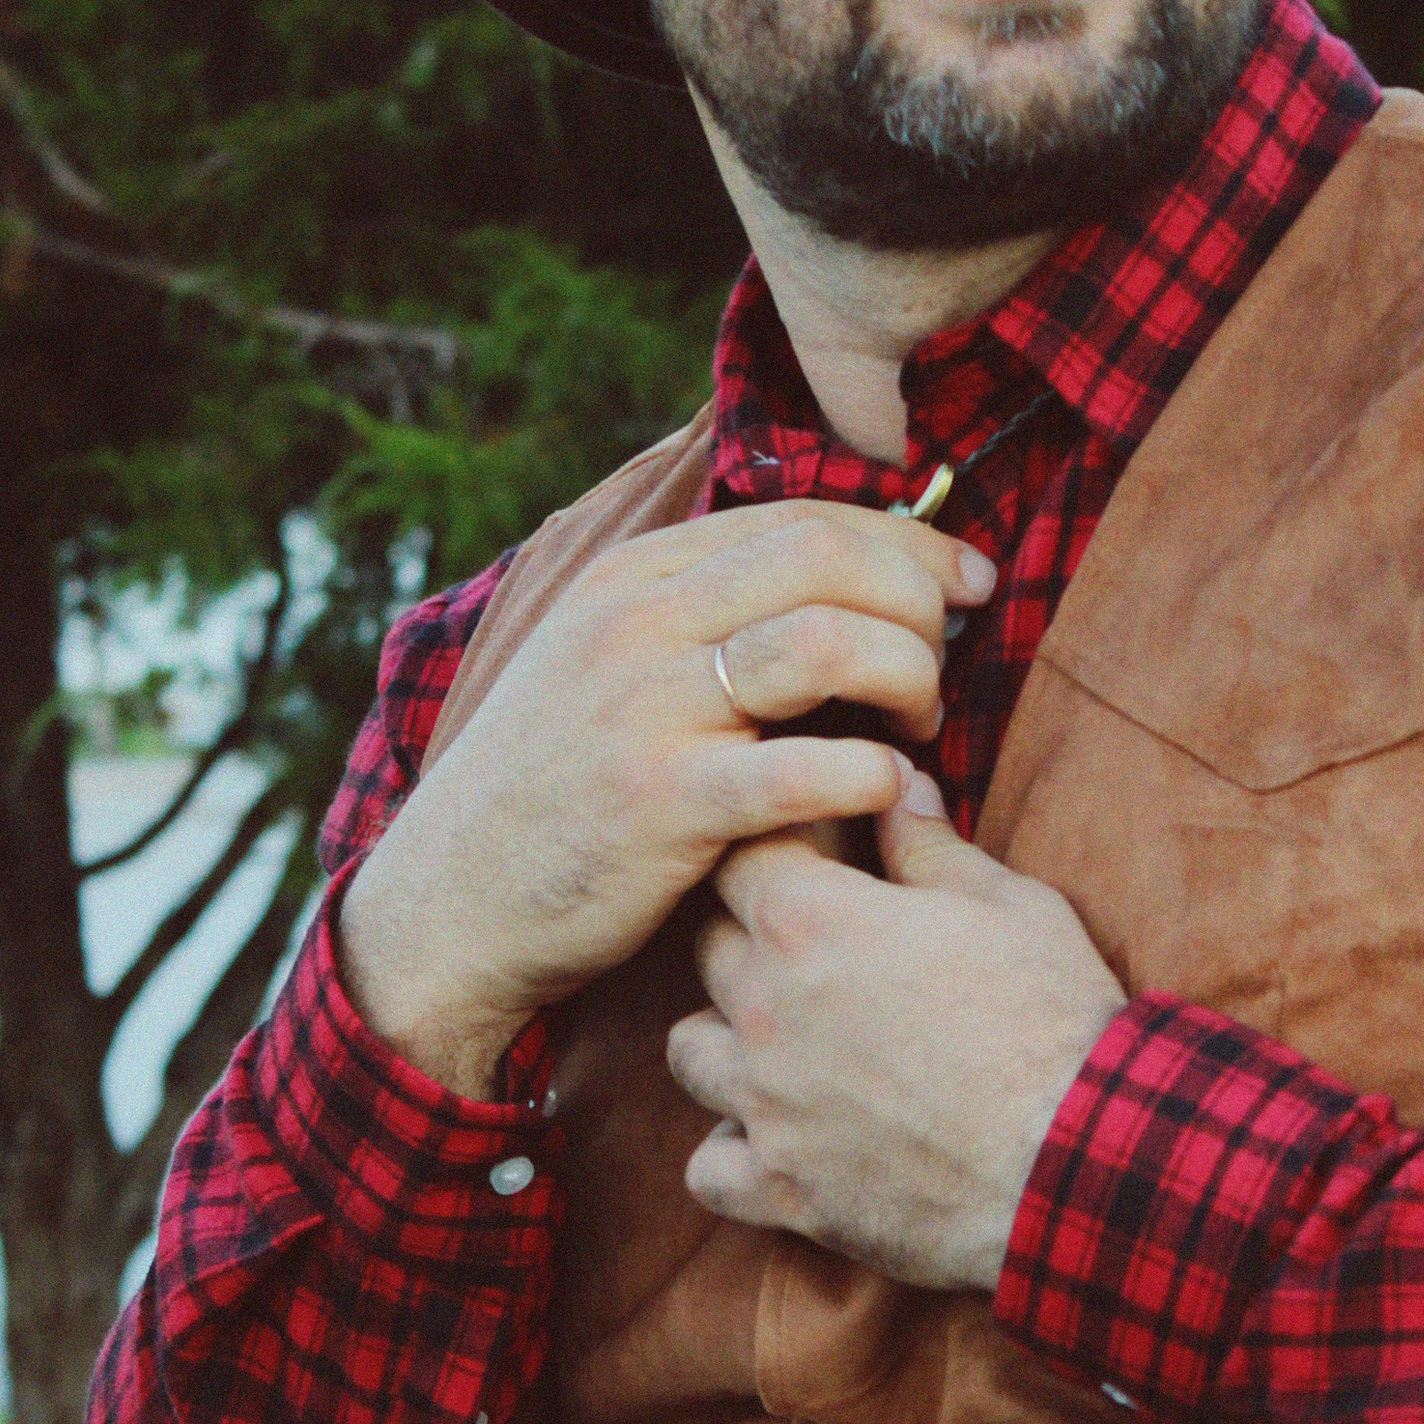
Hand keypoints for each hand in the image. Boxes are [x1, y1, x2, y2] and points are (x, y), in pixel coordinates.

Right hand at [339, 503, 994, 1092]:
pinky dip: (878, 777)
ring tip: (917, 731)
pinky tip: (890, 798)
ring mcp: (648, 708)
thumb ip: (701, 616)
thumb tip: (840, 581)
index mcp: (634, 577)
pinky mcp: (665, 803)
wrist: (454, 904)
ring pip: (832, 641)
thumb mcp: (605, 668)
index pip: (805, 519)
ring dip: (910, 679)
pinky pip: (810, 769)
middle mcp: (639, 622)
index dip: (910, 543)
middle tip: (942, 671)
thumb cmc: (557, 793)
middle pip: (832, 559)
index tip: (969, 584)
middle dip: (922, 605)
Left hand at [665, 772, 1124, 1292]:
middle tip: (820, 960)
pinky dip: (734, 1156)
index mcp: (810, 920)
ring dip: (727, 1044)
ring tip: (785, 1052)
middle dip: (754, 943)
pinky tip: (782, 1144)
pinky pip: (707, 1168)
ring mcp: (763, 1101)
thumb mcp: (1009, 906)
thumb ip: (931, 846)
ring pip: (688, 1052)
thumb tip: (899, 786)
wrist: (1073, 1159)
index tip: (821, 867)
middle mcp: (764, 1006)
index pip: (740, 854)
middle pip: (709, 948)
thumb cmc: (1051, 1020)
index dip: (780, 854)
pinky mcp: (778, 1186)